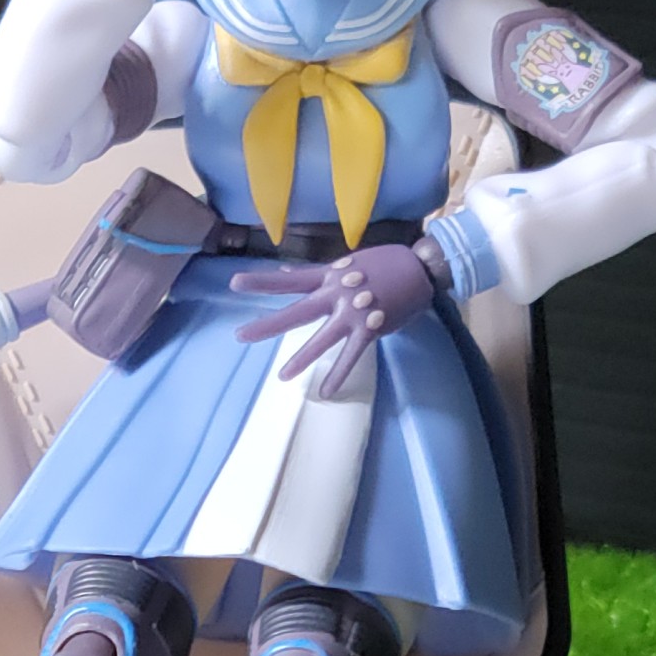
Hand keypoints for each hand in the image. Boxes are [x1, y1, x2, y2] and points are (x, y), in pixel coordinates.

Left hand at [230, 240, 445, 399]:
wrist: (420, 267)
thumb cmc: (385, 263)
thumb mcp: (347, 263)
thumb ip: (318, 273)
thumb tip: (288, 273)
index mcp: (328, 277)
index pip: (290, 280)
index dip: (263, 281)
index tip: (235, 284)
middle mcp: (336, 294)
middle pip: (296, 311)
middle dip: (268, 324)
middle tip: (240, 336)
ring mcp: (353, 313)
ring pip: (322, 339)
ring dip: (302, 358)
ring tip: (283, 376)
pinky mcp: (370, 328)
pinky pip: (351, 356)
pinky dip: (339, 374)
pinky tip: (327, 392)